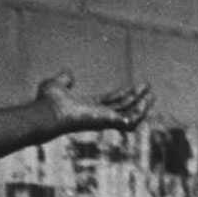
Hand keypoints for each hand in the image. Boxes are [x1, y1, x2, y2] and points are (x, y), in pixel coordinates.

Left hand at [36, 71, 154, 134]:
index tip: (135, 86)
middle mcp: (97, 116)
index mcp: (88, 108)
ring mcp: (102, 120)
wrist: (45, 111)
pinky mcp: (106, 122)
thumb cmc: (47, 102)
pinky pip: (129, 121)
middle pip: (122, 108)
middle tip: (148, 88)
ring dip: (142, 106)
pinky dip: (139, 112)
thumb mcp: (57, 85)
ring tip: (152, 94)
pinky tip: (146, 100)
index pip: (110, 102)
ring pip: (128, 116)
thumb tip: (68, 74)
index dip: (123, 94)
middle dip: (136, 98)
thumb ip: (64, 79)